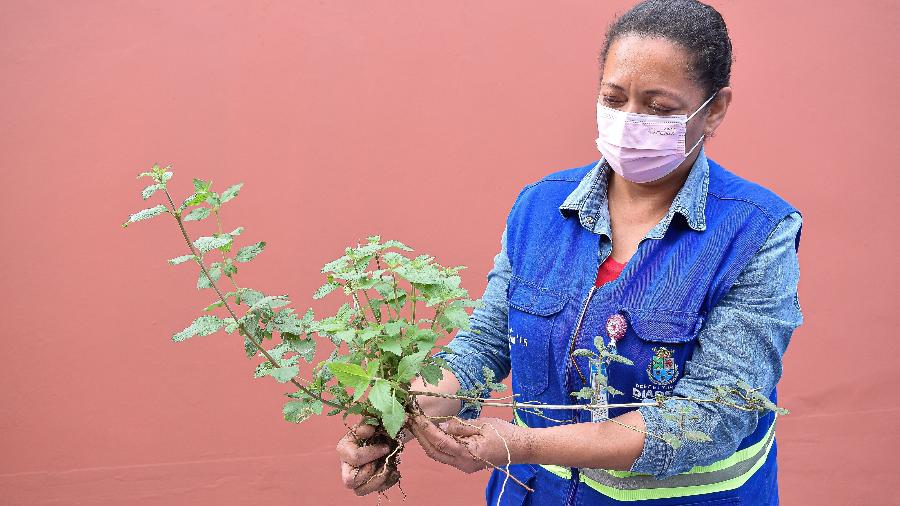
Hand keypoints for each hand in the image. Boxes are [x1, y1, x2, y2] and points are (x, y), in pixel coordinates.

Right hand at [337, 422, 407, 495]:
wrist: (387, 434)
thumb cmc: (377, 426)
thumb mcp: (373, 420)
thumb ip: (368, 422)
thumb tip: (366, 431)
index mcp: (344, 448)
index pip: (355, 458)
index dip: (372, 454)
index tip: (386, 447)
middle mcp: (346, 465)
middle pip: (349, 482)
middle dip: (370, 473)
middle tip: (383, 462)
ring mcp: (356, 476)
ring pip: (360, 491)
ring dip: (380, 480)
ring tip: (391, 468)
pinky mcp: (367, 483)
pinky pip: (374, 491)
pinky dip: (388, 483)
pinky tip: (395, 471)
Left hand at [408, 414, 528, 473]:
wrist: (521, 448)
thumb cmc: (504, 434)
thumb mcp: (483, 424)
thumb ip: (460, 426)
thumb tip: (441, 424)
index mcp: (468, 454)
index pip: (439, 441)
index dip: (425, 428)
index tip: (415, 416)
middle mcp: (463, 464)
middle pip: (433, 451)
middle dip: (420, 435)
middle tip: (410, 419)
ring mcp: (463, 466)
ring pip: (438, 454)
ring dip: (426, 439)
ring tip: (416, 423)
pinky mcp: (465, 463)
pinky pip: (446, 454)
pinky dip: (436, 442)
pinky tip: (431, 430)